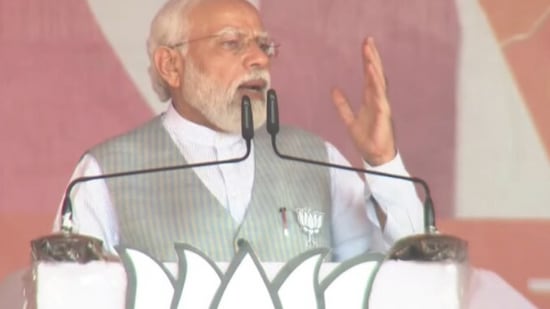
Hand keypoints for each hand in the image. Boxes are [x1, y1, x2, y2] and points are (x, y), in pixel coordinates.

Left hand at [331, 37, 395, 165]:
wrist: (375, 156)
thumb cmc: (367, 139)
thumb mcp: (349, 120)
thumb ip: (342, 105)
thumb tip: (334, 89)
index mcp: (371, 100)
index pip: (369, 76)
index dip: (367, 60)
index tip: (365, 45)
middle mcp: (378, 99)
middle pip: (375, 74)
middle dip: (372, 57)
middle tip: (368, 40)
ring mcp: (382, 105)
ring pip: (379, 81)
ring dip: (374, 65)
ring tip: (369, 51)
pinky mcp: (383, 114)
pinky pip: (380, 95)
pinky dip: (376, 83)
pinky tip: (372, 72)